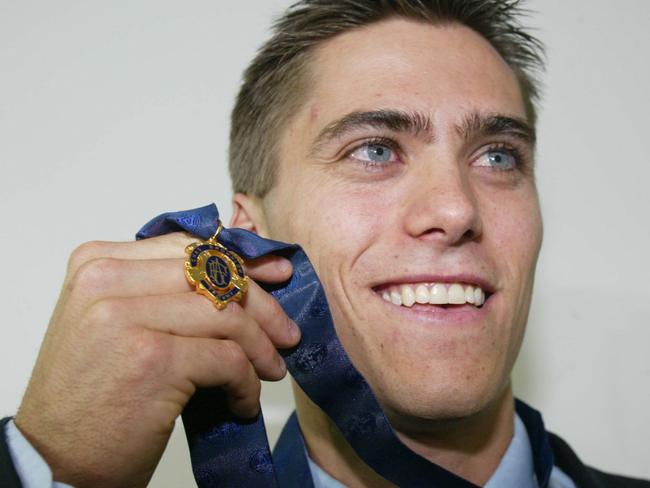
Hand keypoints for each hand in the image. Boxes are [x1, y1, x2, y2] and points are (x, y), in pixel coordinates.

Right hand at [14, 233, 299, 486]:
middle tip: (285, 333)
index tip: (276, 276)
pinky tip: (242, 401)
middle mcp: (107, 280)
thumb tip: (242, 273)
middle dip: (261, 305)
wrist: (58, 461)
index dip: (240, 262)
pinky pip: (228, 358)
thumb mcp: (116, 322)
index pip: (188, 248)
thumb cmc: (94, 392)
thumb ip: (164, 291)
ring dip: (260, 347)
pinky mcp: (153, 358)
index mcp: (98, 262)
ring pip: (227, 315)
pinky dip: (245, 382)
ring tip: (269, 371)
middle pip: (213, 276)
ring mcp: (126, 316)